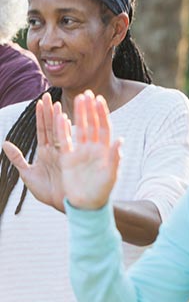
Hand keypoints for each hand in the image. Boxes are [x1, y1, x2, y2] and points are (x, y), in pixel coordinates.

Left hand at [2, 93, 65, 211]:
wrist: (62, 205)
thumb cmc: (48, 192)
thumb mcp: (27, 175)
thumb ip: (17, 158)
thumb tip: (5, 144)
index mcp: (45, 152)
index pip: (42, 129)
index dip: (41, 116)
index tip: (41, 101)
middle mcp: (55, 149)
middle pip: (51, 126)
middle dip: (49, 111)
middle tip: (47, 96)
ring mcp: (63, 153)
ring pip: (59, 131)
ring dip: (58, 117)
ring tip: (57, 103)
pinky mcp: (69, 159)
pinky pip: (66, 142)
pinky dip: (65, 131)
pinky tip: (65, 120)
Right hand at [55, 91, 122, 209]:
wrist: (87, 205)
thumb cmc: (102, 192)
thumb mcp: (111, 175)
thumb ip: (115, 158)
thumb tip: (121, 140)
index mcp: (104, 151)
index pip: (104, 127)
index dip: (102, 114)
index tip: (100, 100)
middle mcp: (92, 148)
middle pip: (91, 124)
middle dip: (89, 109)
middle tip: (87, 93)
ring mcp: (80, 152)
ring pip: (78, 129)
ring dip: (78, 114)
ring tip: (76, 99)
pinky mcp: (67, 159)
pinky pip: (64, 141)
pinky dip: (62, 129)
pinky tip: (60, 117)